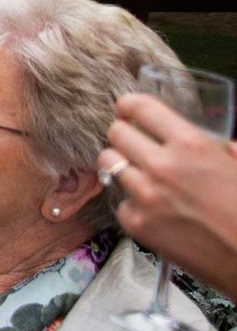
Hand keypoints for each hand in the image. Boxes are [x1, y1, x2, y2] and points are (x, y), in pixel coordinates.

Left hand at [100, 92, 236, 296]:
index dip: (130, 106)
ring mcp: (145, 195)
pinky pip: (120, 201)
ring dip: (123, 166)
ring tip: (143, 176)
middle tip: (136, 145)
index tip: (128, 111)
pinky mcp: (136, 223)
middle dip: (125, 136)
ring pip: (108, 163)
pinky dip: (132, 203)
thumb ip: (221, 147)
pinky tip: (154, 209)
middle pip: (116, 133)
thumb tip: (216, 141)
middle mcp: (162, 166)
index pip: (140, 107)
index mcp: (191, 144)